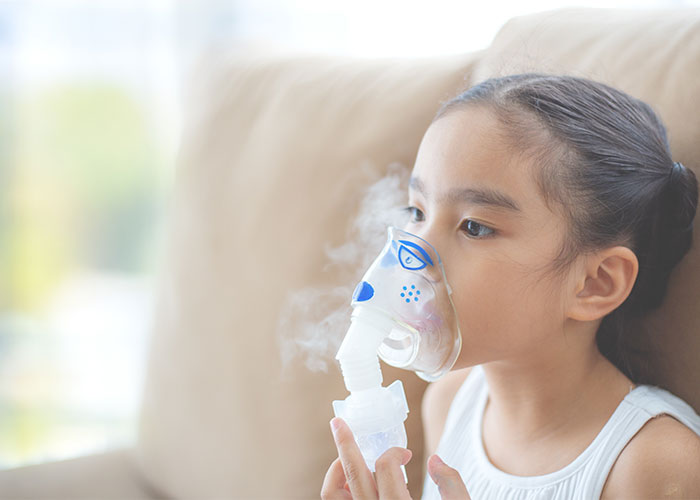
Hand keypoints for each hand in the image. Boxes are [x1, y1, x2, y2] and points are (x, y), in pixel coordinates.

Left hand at [321, 417, 470, 498]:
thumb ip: (453, 486)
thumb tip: (435, 459)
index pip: (386, 467)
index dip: (394, 452)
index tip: (406, 453)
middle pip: (351, 473)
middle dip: (344, 443)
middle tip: (338, 422)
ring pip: (333, 494)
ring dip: (338, 471)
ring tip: (348, 459)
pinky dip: (339, 492)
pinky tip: (352, 485)